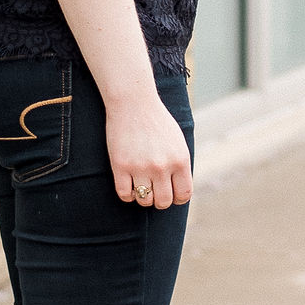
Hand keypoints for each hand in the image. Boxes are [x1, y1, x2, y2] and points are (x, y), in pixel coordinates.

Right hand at [106, 91, 192, 211]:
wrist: (133, 102)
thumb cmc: (156, 120)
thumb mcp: (177, 141)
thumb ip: (180, 165)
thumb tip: (179, 189)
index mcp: (180, 160)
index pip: (184, 194)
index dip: (177, 199)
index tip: (171, 194)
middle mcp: (162, 166)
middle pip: (164, 202)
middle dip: (159, 201)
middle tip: (154, 192)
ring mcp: (140, 167)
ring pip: (144, 201)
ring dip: (143, 197)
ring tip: (141, 186)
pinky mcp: (121, 166)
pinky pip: (125, 194)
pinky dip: (127, 194)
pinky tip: (128, 184)